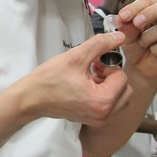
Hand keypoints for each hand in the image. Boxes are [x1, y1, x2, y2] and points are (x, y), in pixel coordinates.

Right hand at [13, 31, 131, 127]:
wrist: (31, 98)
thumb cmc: (49, 79)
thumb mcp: (76, 56)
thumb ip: (100, 44)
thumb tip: (119, 37)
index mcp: (102, 101)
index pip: (122, 77)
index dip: (110, 65)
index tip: (95, 62)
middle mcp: (103, 115)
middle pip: (125, 90)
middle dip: (113, 76)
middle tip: (96, 68)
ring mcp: (98, 120)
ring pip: (119, 99)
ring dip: (110, 85)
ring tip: (91, 76)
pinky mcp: (91, 120)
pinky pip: (109, 106)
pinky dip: (104, 94)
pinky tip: (87, 85)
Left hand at [115, 0, 156, 81]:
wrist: (141, 66)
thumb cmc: (136, 46)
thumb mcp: (126, 35)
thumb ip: (125, 27)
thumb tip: (121, 19)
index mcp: (156, 8)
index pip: (148, 1)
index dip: (135, 7)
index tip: (123, 16)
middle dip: (151, 13)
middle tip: (136, 23)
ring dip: (148, 37)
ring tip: (142, 43)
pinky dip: (155, 49)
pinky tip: (153, 51)